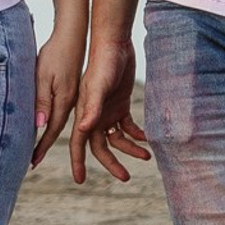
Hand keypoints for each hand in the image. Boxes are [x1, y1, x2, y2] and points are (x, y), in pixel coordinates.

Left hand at [31, 29, 85, 166]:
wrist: (72, 35)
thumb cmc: (55, 53)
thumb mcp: (44, 75)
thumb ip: (42, 100)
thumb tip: (39, 124)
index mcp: (63, 101)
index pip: (50, 130)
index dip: (41, 146)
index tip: (32, 162)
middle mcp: (69, 102)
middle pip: (55, 129)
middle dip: (43, 145)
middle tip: (33, 161)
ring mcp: (71, 95)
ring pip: (58, 120)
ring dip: (48, 134)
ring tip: (38, 146)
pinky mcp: (70, 88)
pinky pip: (60, 109)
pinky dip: (53, 120)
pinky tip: (48, 120)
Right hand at [68, 31, 150, 183]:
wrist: (115, 43)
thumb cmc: (103, 63)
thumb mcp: (98, 87)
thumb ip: (92, 108)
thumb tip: (82, 131)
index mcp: (84, 113)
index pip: (79, 144)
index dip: (78, 162)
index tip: (80, 181)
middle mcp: (94, 115)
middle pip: (101, 147)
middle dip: (112, 163)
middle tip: (125, 177)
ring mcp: (108, 110)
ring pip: (117, 138)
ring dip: (130, 148)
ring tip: (146, 155)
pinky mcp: (120, 103)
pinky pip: (127, 126)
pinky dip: (136, 134)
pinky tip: (146, 138)